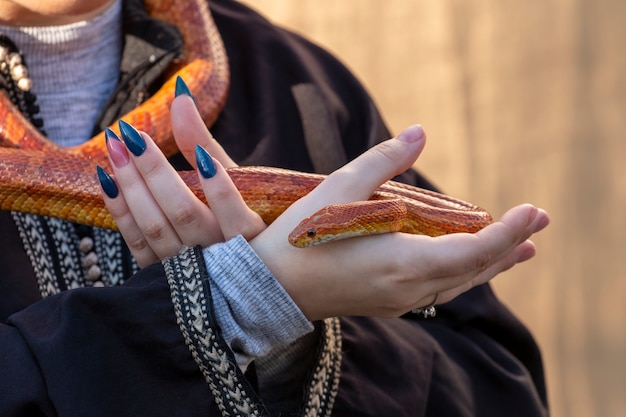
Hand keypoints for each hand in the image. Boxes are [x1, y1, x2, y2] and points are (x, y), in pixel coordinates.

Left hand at [99, 95, 264, 266]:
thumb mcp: (229, 179)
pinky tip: (108, 181)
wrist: (221, 262)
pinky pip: (136, 244)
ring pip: (156, 227)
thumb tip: (180, 94)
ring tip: (115, 148)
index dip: (219, 188)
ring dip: (132, 187)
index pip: (233, 214)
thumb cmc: (229, 212)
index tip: (201, 158)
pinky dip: (120, 212)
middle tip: (130, 135)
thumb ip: (204, 141)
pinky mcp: (161, 274)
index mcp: (246, 235)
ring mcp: (186, 268)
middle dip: (154, 172)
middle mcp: (217, 256)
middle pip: (184, 213)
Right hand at [248, 125, 549, 319]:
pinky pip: (440, 291)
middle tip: (539, 225)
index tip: (534, 212)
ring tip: (519, 250)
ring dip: (491, 265)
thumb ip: (383, 162)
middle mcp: (409, 289)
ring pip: (460, 284)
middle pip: (474, 271)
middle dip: (510, 247)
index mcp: (403, 263)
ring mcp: (399, 301)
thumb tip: (419, 133)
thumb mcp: (339, 189)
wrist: (270, 288)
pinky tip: (466, 265)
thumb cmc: (301, 237)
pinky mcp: (387, 304)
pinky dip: (464, 274)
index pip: (474, 250)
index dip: (508, 232)